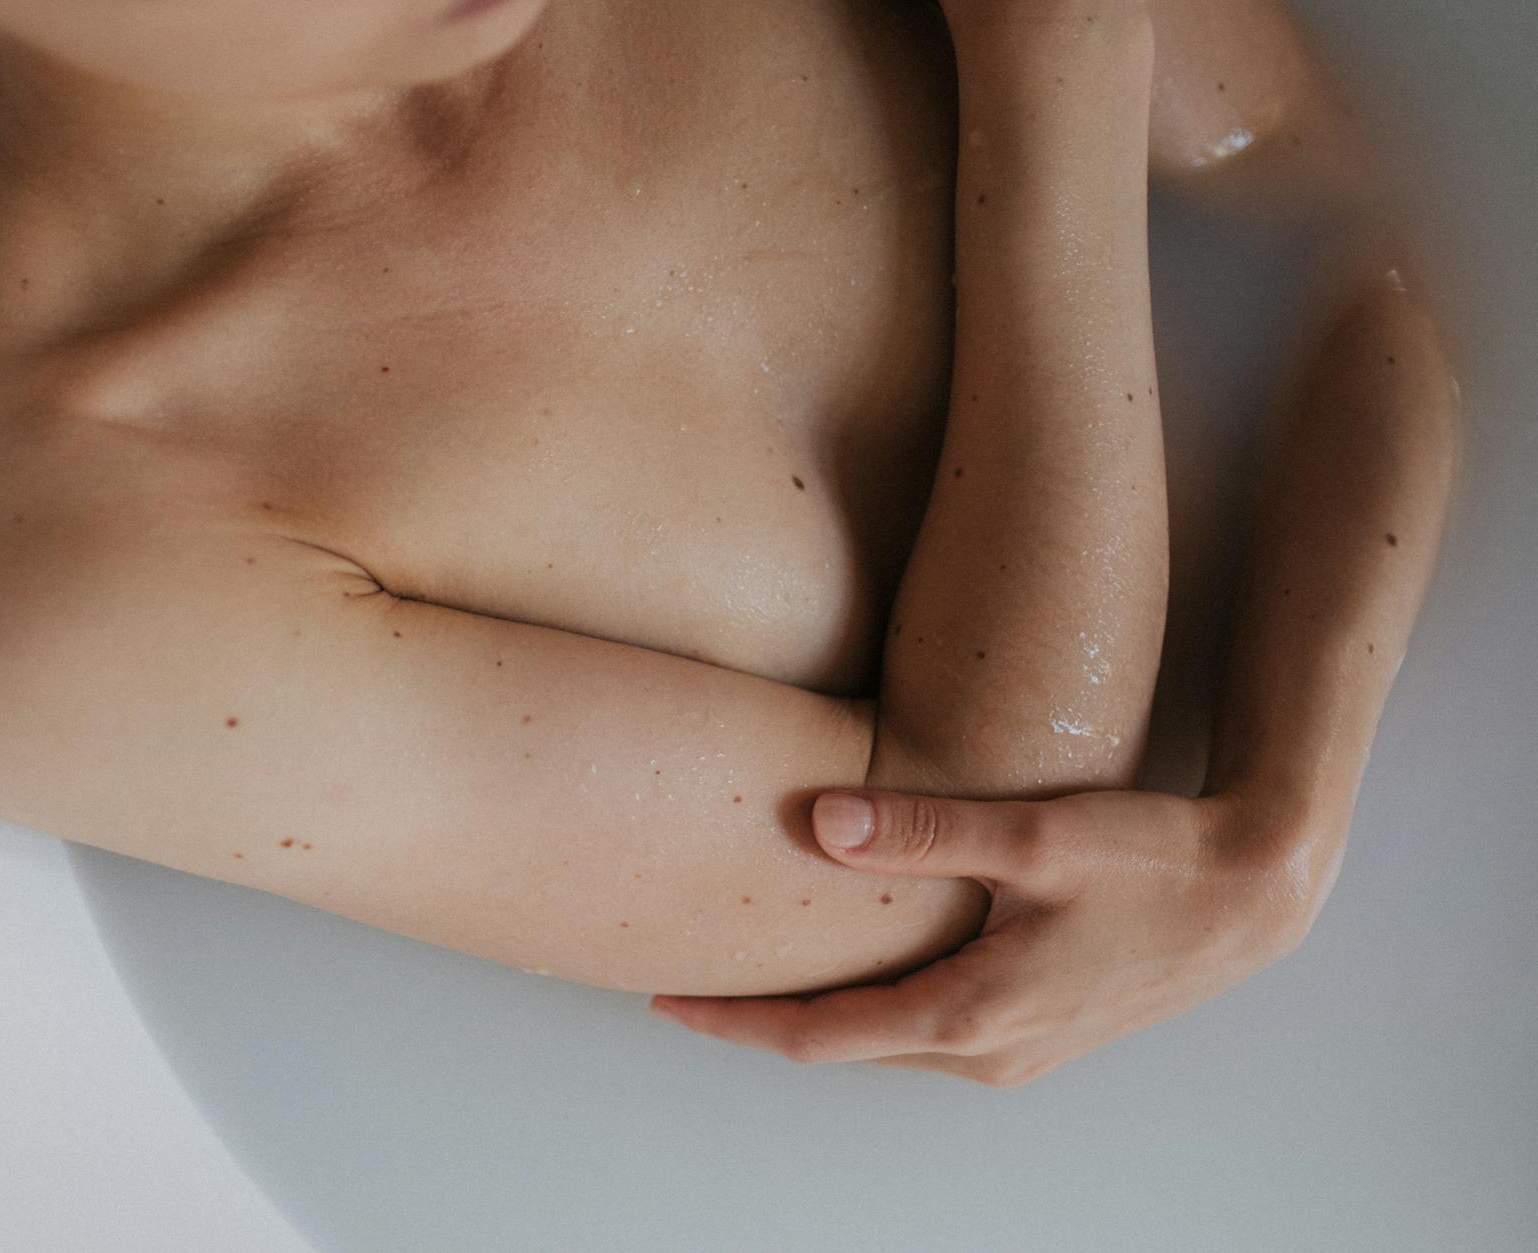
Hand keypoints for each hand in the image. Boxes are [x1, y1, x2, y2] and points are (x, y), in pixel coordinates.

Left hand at [649, 787, 1339, 1087]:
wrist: (1256, 893)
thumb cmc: (1154, 860)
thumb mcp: (1032, 837)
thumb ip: (923, 830)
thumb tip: (821, 823)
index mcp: (971, 1015)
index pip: (818, 1036)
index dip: (735, 1023)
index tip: (669, 1003)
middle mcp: (989, 1053)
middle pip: (845, 1047)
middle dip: (767, 1020)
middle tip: (696, 980)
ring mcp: (1019, 1051)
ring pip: (890, 1040)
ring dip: (826, 1014)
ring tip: (763, 969)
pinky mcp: (1043, 1030)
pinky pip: (934, 1030)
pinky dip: (881, 1005)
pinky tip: (862, 960)